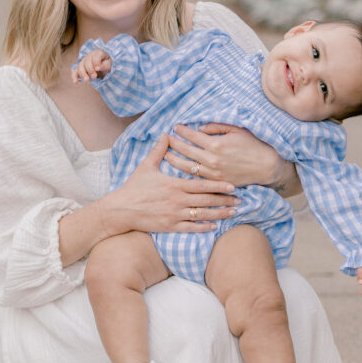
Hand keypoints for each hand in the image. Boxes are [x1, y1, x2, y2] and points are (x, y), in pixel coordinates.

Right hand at [72, 48, 111, 82]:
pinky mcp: (80, 68)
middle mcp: (89, 56)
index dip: (96, 63)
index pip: (95, 57)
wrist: (102, 63)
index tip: (98, 69)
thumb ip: (104, 66)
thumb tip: (97, 68)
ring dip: (83, 74)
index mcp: (98, 53)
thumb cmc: (106, 63)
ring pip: (80, 67)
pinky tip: (75, 82)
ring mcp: (83, 62)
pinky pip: (75, 72)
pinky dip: (74, 77)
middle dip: (90, 70)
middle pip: (87, 62)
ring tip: (87, 80)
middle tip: (94, 77)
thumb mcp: (108, 64)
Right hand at [101, 134, 240, 235]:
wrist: (121, 209)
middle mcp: (177, 200)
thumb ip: (158, 150)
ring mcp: (174, 215)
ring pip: (202, 215)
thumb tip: (166, 134)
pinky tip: (214, 226)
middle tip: (240, 200)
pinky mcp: (170, 226)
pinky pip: (191, 228)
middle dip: (225, 200)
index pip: (202, 185)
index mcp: (174, 185)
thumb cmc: (134, 187)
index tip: (233, 185)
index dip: (219, 185)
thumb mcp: (146, 166)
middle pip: (207, 200)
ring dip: (219, 214)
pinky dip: (203, 227)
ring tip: (233, 212)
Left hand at [163, 122, 289, 189]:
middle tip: (166, 139)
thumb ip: (216, 127)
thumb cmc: (252, 144)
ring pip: (187, 167)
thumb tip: (199, 129)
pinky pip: (196, 177)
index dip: (182, 131)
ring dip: (175, 160)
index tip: (175, 127)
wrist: (266, 166)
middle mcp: (212, 159)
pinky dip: (186, 173)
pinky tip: (179, 169)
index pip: (192, 136)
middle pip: (186, 151)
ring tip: (166, 155)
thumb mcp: (236, 129)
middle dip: (174, 144)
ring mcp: (213, 173)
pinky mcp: (216, 182)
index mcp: (216, 144)